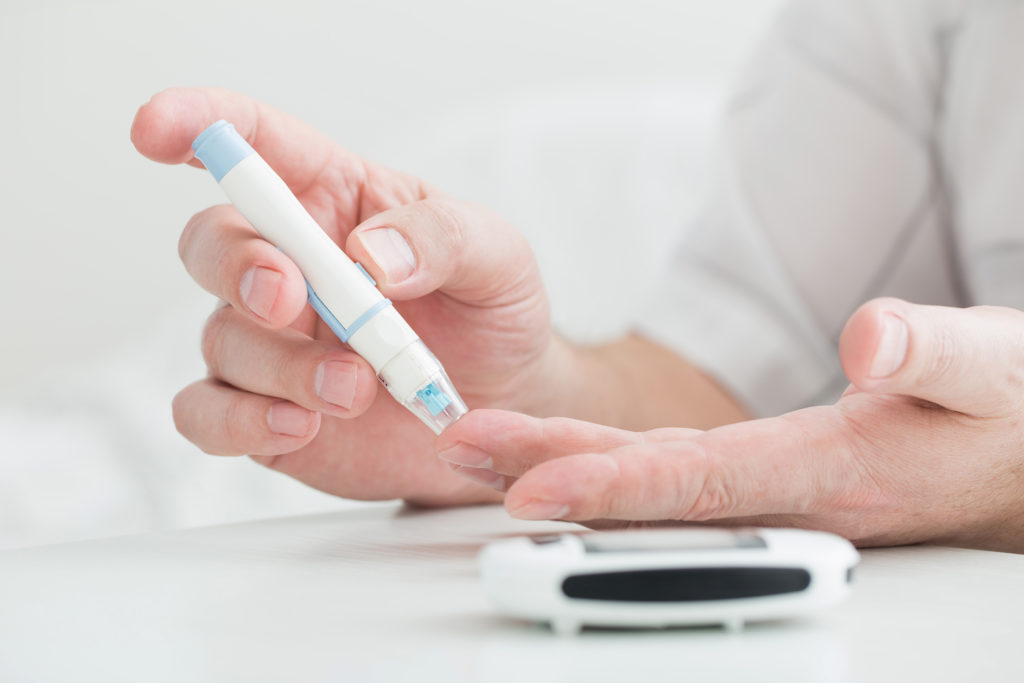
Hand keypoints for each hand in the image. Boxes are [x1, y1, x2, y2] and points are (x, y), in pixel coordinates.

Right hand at [131, 87, 561, 504]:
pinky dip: (241, 422)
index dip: (198, 125)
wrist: (505, 406)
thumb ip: (444, 239)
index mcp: (334, 200)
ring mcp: (271, 342)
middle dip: (238, 266)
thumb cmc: (492, 315)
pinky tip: (300, 425)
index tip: (157, 130)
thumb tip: (370, 254)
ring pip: (221, 338)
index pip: (254, 142)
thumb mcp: (498, 257)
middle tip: (291, 296)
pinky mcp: (263, 410)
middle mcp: (289, 265)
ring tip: (356, 388)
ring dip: (281, 365)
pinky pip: (206, 414)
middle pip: (211, 242)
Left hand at [438, 298, 1023, 551]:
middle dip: (549, 471)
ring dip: (560, 467)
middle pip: (648, 488)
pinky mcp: (763, 476)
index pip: (703, 481)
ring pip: (648, 484)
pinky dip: (604, 468)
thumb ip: (937, 352)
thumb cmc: (1007, 413)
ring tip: (480, 451)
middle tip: (461, 448)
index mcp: (833, 472)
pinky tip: (557, 461)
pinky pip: (668, 476)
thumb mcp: (995, 370)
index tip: (531, 487)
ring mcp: (768, 492)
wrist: (1020, 457)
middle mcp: (785, 494)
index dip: (612, 486)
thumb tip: (869, 335)